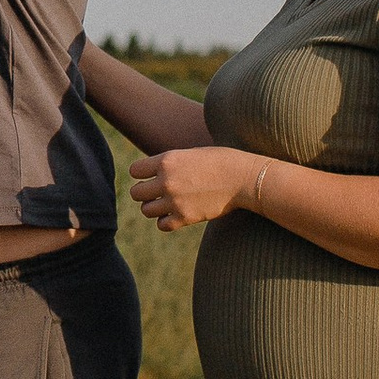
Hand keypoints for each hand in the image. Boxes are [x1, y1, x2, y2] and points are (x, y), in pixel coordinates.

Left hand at [129, 146, 264, 232]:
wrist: (244, 179)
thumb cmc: (221, 161)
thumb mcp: (190, 153)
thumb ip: (169, 163)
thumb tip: (152, 173)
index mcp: (167, 161)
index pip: (135, 171)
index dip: (142, 174)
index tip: (151, 176)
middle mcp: (166, 181)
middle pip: (136, 193)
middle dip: (145, 192)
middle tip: (157, 192)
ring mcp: (175, 201)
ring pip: (146, 210)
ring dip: (154, 208)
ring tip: (166, 203)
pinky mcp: (186, 218)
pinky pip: (162, 225)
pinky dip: (166, 221)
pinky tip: (175, 214)